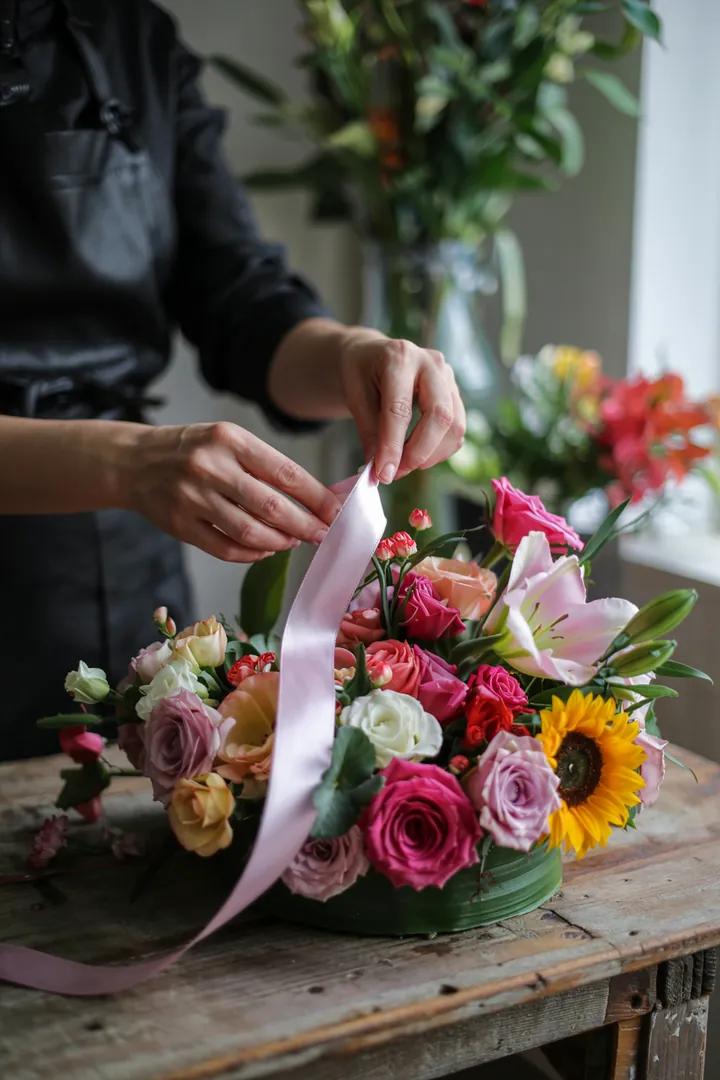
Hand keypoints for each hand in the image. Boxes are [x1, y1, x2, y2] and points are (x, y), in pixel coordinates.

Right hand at [121, 422, 341, 561]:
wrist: (134, 461)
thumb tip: (313, 498)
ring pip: (250, 531)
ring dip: (280, 541)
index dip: (316, 497)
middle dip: (305, 525)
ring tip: (293, 541)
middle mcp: (210, 467)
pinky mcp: (180, 525)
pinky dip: (252, 554)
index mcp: (229, 439)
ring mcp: (192, 497)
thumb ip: (264, 466)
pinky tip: (265, 549)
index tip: (336, 511)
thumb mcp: (228, 441)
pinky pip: (226, 548)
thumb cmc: (192, 450)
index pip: (285, 473)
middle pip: (271, 506)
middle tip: (322, 535)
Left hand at [338, 330, 465, 483]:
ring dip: (431, 455)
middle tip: (395, 473)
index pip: (400, 409)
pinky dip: (439, 450)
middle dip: (418, 453)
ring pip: (455, 427)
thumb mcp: (354, 397)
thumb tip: (381, 472)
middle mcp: (431, 363)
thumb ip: (370, 433)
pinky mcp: (455, 393)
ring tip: (402, 465)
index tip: (383, 474)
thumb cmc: (361, 374)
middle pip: (440, 417)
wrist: (372, 356)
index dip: (393, 446)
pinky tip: (416, 454)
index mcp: (400, 358)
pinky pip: (457, 431)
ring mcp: (449, 377)